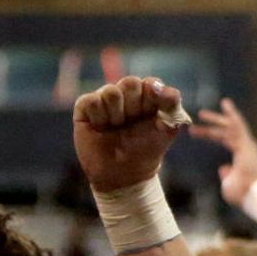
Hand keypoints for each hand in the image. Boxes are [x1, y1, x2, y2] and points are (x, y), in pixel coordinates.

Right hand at [73, 77, 183, 191]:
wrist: (124, 173)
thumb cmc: (148, 149)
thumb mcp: (168, 128)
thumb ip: (172, 104)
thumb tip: (160, 86)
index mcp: (148, 95)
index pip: (151, 83)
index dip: (152, 99)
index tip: (152, 115)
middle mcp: (126, 93)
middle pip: (130, 83)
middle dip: (135, 107)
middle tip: (133, 122)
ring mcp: (104, 98)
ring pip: (110, 91)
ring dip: (117, 114)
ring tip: (117, 127)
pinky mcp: (84, 107)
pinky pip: (91, 101)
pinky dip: (99, 117)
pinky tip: (101, 127)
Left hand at [189, 98, 256, 205]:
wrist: (253, 196)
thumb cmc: (244, 194)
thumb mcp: (231, 183)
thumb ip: (228, 174)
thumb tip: (223, 168)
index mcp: (245, 154)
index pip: (227, 139)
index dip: (212, 134)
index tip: (198, 132)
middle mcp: (248, 147)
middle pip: (233, 127)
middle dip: (218, 119)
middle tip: (202, 113)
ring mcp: (248, 146)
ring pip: (231, 126)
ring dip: (215, 119)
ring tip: (201, 113)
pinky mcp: (245, 147)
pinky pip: (231, 132)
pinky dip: (221, 123)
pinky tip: (212, 115)